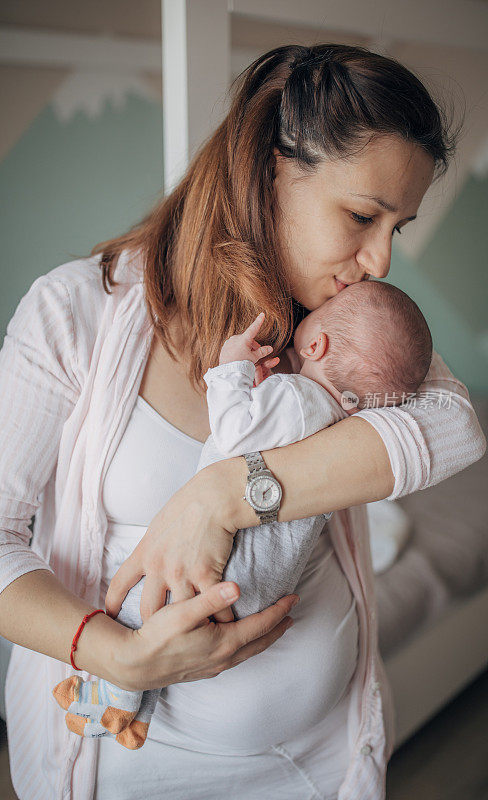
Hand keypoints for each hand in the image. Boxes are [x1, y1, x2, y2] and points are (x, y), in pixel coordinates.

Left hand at [105, 463, 250, 624]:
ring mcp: (181, 573)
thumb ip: (156, 542)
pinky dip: (218, 619)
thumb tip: (155, 550)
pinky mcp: (206, 575)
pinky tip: (224, 627)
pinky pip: (209, 607)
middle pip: (148, 610)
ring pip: (179, 614)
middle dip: (152, 628)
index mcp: (145, 552)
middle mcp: (159, 566)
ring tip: (193, 641)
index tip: (109, 616)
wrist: (215, 496)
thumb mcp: (162, 522)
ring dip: (188, 628)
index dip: (113, 603)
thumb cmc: (192, 502)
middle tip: (158, 639)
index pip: (120, 583)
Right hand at [115, 582, 298, 690]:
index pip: (260, 625)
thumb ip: (210, 599)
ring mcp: (213, 666)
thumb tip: (238, 587)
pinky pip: (236, 656)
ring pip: (248, 651)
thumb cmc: (157, 636)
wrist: (134, 666)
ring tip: (273, 625)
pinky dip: (247, 645)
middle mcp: (223, 658)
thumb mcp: (182, 613)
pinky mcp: (203, 669)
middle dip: (277, 626)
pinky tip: (242, 640)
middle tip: (291, 613)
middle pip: (259, 641)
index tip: (293, 598)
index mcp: (223, 643)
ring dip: (263, 637)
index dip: (279, 610)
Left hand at [219, 312, 279, 372]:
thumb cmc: (242, 365)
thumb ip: (262, 351)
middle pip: (248, 339)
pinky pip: (233, 347)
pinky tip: (239, 359)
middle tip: (256, 354)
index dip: (259, 321)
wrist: (228, 373)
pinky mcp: (224, 348)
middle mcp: (235, 339)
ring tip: (247, 358)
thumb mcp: (254, 358)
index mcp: (243, 339)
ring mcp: (229, 343)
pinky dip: (238, 351)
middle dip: (253, 345)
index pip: (253, 328)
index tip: (262, 314)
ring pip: (241, 343)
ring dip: (245, 348)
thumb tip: (270, 348)